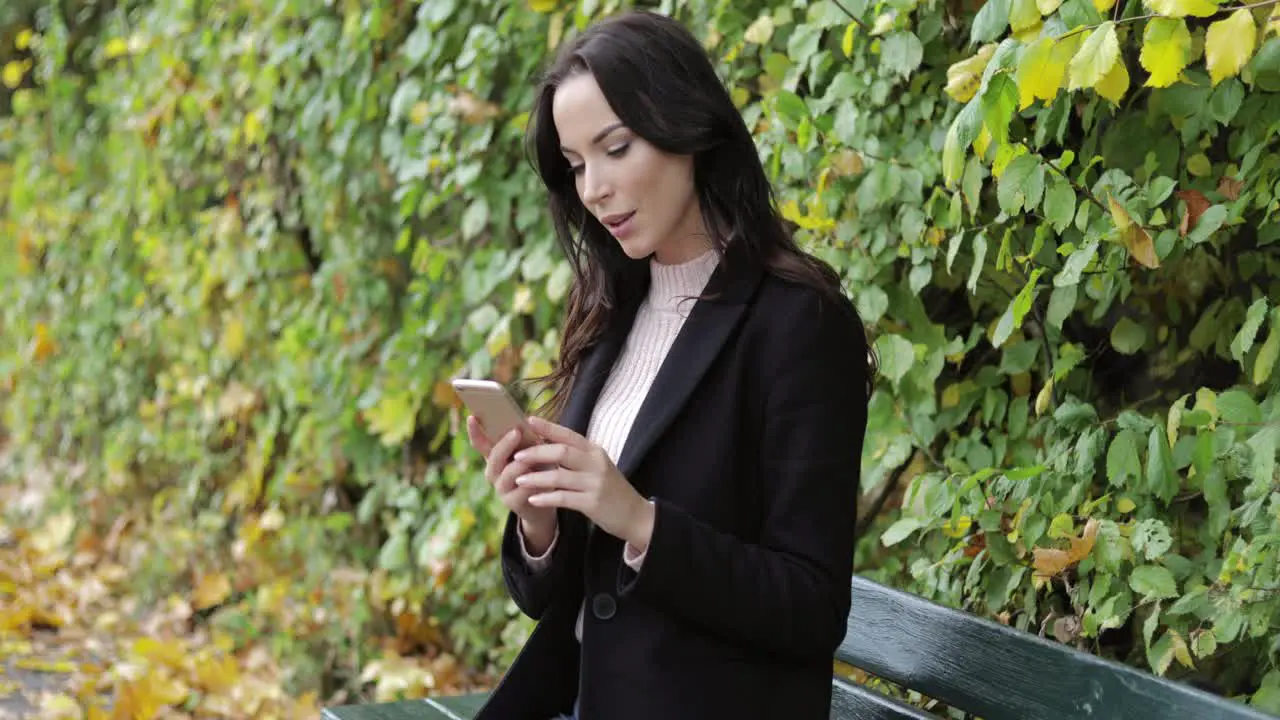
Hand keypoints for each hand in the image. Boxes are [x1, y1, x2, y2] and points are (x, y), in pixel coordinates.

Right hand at [465, 416, 556, 539]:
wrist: (544, 500)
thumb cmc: (539, 469)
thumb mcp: (533, 452)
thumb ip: (527, 440)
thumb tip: (528, 421)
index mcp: (496, 456)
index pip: (480, 443)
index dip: (474, 431)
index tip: (472, 416)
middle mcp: (493, 472)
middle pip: (494, 457)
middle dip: (505, 444)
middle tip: (516, 431)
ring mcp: (501, 488)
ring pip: (508, 473)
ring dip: (520, 463)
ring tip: (532, 455)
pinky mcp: (513, 503)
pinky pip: (522, 490)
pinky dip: (532, 481)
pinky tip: (541, 476)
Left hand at [513, 416, 655, 550]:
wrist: (635, 515)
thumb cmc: (611, 489)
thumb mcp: (598, 466)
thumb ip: (578, 456)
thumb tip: (547, 443)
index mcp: (595, 451)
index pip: (569, 435)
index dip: (548, 427)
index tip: (528, 420)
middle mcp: (596, 463)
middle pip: (562, 452)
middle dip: (537, 453)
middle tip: (517, 456)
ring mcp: (595, 483)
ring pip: (560, 476)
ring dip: (536, 478)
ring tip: (518, 480)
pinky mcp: (593, 503)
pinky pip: (564, 498)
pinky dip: (546, 498)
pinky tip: (533, 499)